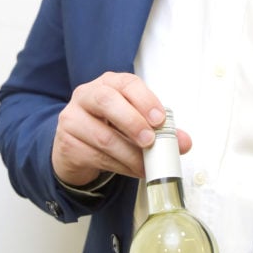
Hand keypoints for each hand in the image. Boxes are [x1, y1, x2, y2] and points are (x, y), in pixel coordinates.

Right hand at [51, 72, 190, 186]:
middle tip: (150, 141)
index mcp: (109, 83)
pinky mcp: (67, 143)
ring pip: (103, 136)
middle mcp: (87, 95)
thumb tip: (184, 142)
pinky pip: (96, 156)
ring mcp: (72, 118)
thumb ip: (162, 131)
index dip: (145, 100)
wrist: (78, 148)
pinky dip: (120, 166)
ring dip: (130, 154)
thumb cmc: (111, 128)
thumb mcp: (137, 124)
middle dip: (133, 121)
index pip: (127, 83)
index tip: (160, 119)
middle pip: (106, 101)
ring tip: (146, 164)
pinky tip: (132, 169)